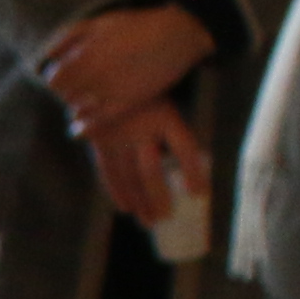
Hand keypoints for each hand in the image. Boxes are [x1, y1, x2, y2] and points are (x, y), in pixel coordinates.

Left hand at [39, 2, 215, 136]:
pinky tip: (82, 126)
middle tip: (76, 91)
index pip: (54, 80)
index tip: (64, 79)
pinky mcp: (127, 103)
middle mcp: (94, 74)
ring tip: (86, 101)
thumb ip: (70, 36)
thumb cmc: (136, 27)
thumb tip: (46, 56)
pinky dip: (87, 125)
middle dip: (67, 94)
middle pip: (65, 95)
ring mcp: (111, 89)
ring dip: (77, 108)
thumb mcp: (100, 23)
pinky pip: (98, 121)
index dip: (56, 81)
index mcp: (85, 54)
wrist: (176, 35)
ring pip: (79, 109)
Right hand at [92, 102, 206, 230]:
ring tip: (148, 222)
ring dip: (138, 202)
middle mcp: (141, 126)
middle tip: (165, 218)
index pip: (185, 147)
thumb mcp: (164, 103)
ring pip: (129, 176)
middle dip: (158, 197)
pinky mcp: (100, 140)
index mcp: (166, 114)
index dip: (193, 172)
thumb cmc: (146, 94)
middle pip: (151, 170)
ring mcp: (118, 134)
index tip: (199, 194)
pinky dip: (117, 192)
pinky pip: (108, 172)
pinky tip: (126, 208)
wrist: (105, 76)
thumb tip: (190, 166)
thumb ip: (173, 133)